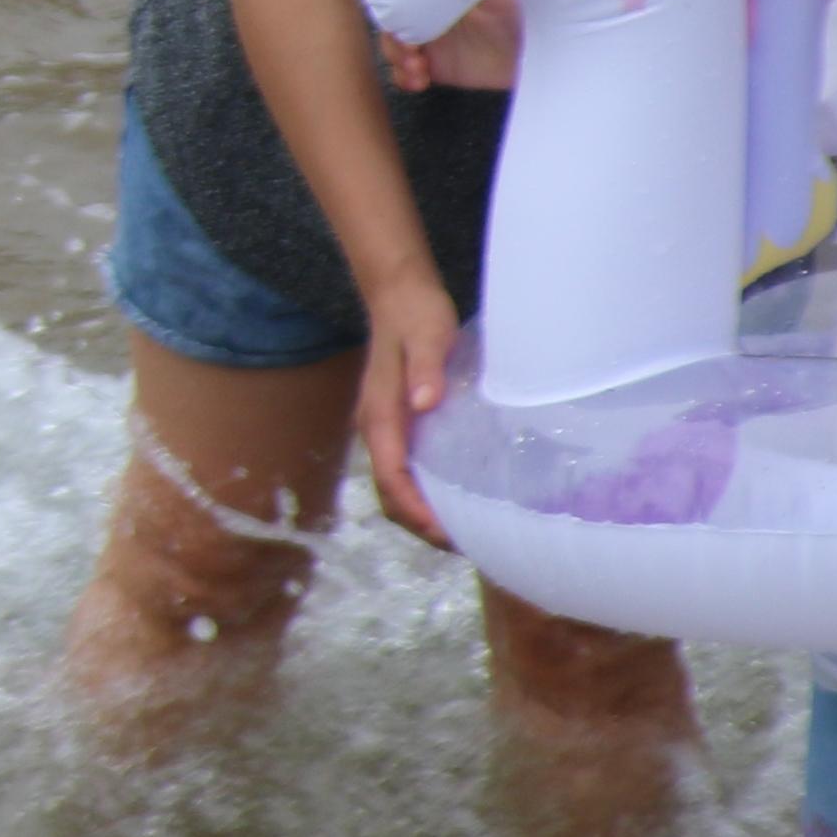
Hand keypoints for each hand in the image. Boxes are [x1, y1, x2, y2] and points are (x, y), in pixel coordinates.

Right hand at [355, 269, 460, 546]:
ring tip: (461, 530)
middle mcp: (375, 427)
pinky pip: (402, 470)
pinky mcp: (396, 423)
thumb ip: (426, 369)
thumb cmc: (417, 315)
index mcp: (380, 415)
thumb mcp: (427, 336)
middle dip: (418, 523)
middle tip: (462, 542)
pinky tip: (453, 497)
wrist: (398, 294)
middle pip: (387, 492)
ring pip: (393, 485)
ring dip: (419, 512)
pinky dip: (422, 493)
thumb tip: (424, 404)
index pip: (390, 476)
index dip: (414, 510)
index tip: (445, 532)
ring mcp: (383, 427)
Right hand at [379, 0, 519, 93]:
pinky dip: (404, 78)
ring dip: (397, 60)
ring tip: (417, 70)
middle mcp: (433, 16)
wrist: (538, 54)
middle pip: (393, 23)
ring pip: (395, 49)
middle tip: (412, 53)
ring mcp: (433, 43)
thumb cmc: (522, 19)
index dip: (396, 11)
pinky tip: (419, 81)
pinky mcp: (437, 68)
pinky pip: (406, 73)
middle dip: (394, 41)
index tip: (406, 25)